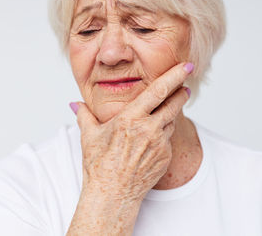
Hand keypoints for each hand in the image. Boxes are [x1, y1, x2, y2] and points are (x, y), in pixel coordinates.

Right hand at [71, 62, 193, 203]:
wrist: (112, 195)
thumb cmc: (99, 165)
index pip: (158, 91)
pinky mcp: (165, 157)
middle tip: (186, 87)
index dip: (174, 76)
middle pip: (173, 104)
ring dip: (170, 115)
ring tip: (161, 115)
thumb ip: (84, 116)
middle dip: (181, 92)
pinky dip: (164, 134)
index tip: (186, 66)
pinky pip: (168, 139)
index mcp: (130, 118)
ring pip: (171, 121)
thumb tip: (74, 104)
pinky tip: (152, 139)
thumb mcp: (89, 137)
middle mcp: (148, 129)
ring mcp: (159, 144)